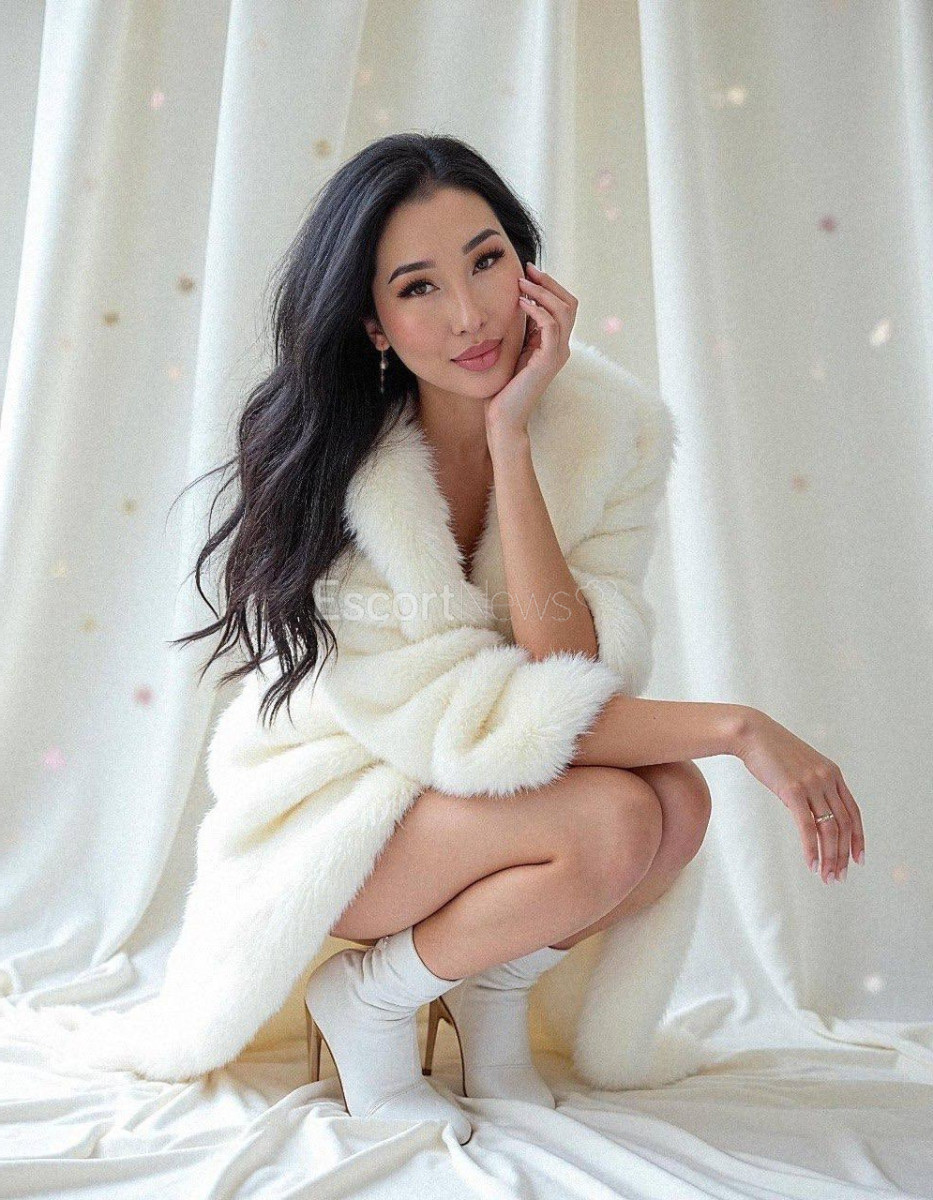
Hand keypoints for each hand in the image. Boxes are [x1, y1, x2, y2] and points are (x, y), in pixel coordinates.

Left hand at [483, 262, 576, 437]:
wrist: (503, 417)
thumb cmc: (502, 387)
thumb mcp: (513, 349)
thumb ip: (519, 329)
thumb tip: (513, 300)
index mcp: (554, 344)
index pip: (563, 305)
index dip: (548, 286)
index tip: (526, 272)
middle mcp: (561, 347)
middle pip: (569, 303)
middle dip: (548, 283)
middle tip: (526, 270)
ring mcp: (557, 354)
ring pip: (564, 311)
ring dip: (542, 292)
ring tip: (521, 284)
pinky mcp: (548, 361)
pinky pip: (551, 327)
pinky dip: (538, 310)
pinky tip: (520, 303)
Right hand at [736, 709, 864, 882]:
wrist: (752, 733)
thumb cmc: (771, 750)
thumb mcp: (800, 766)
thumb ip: (812, 785)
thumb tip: (811, 809)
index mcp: (833, 774)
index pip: (853, 812)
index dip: (858, 838)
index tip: (857, 859)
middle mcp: (827, 779)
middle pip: (844, 825)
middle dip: (843, 855)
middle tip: (839, 876)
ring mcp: (812, 785)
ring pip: (829, 829)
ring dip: (829, 857)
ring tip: (826, 876)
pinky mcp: (793, 791)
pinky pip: (807, 827)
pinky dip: (811, 849)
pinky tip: (811, 864)